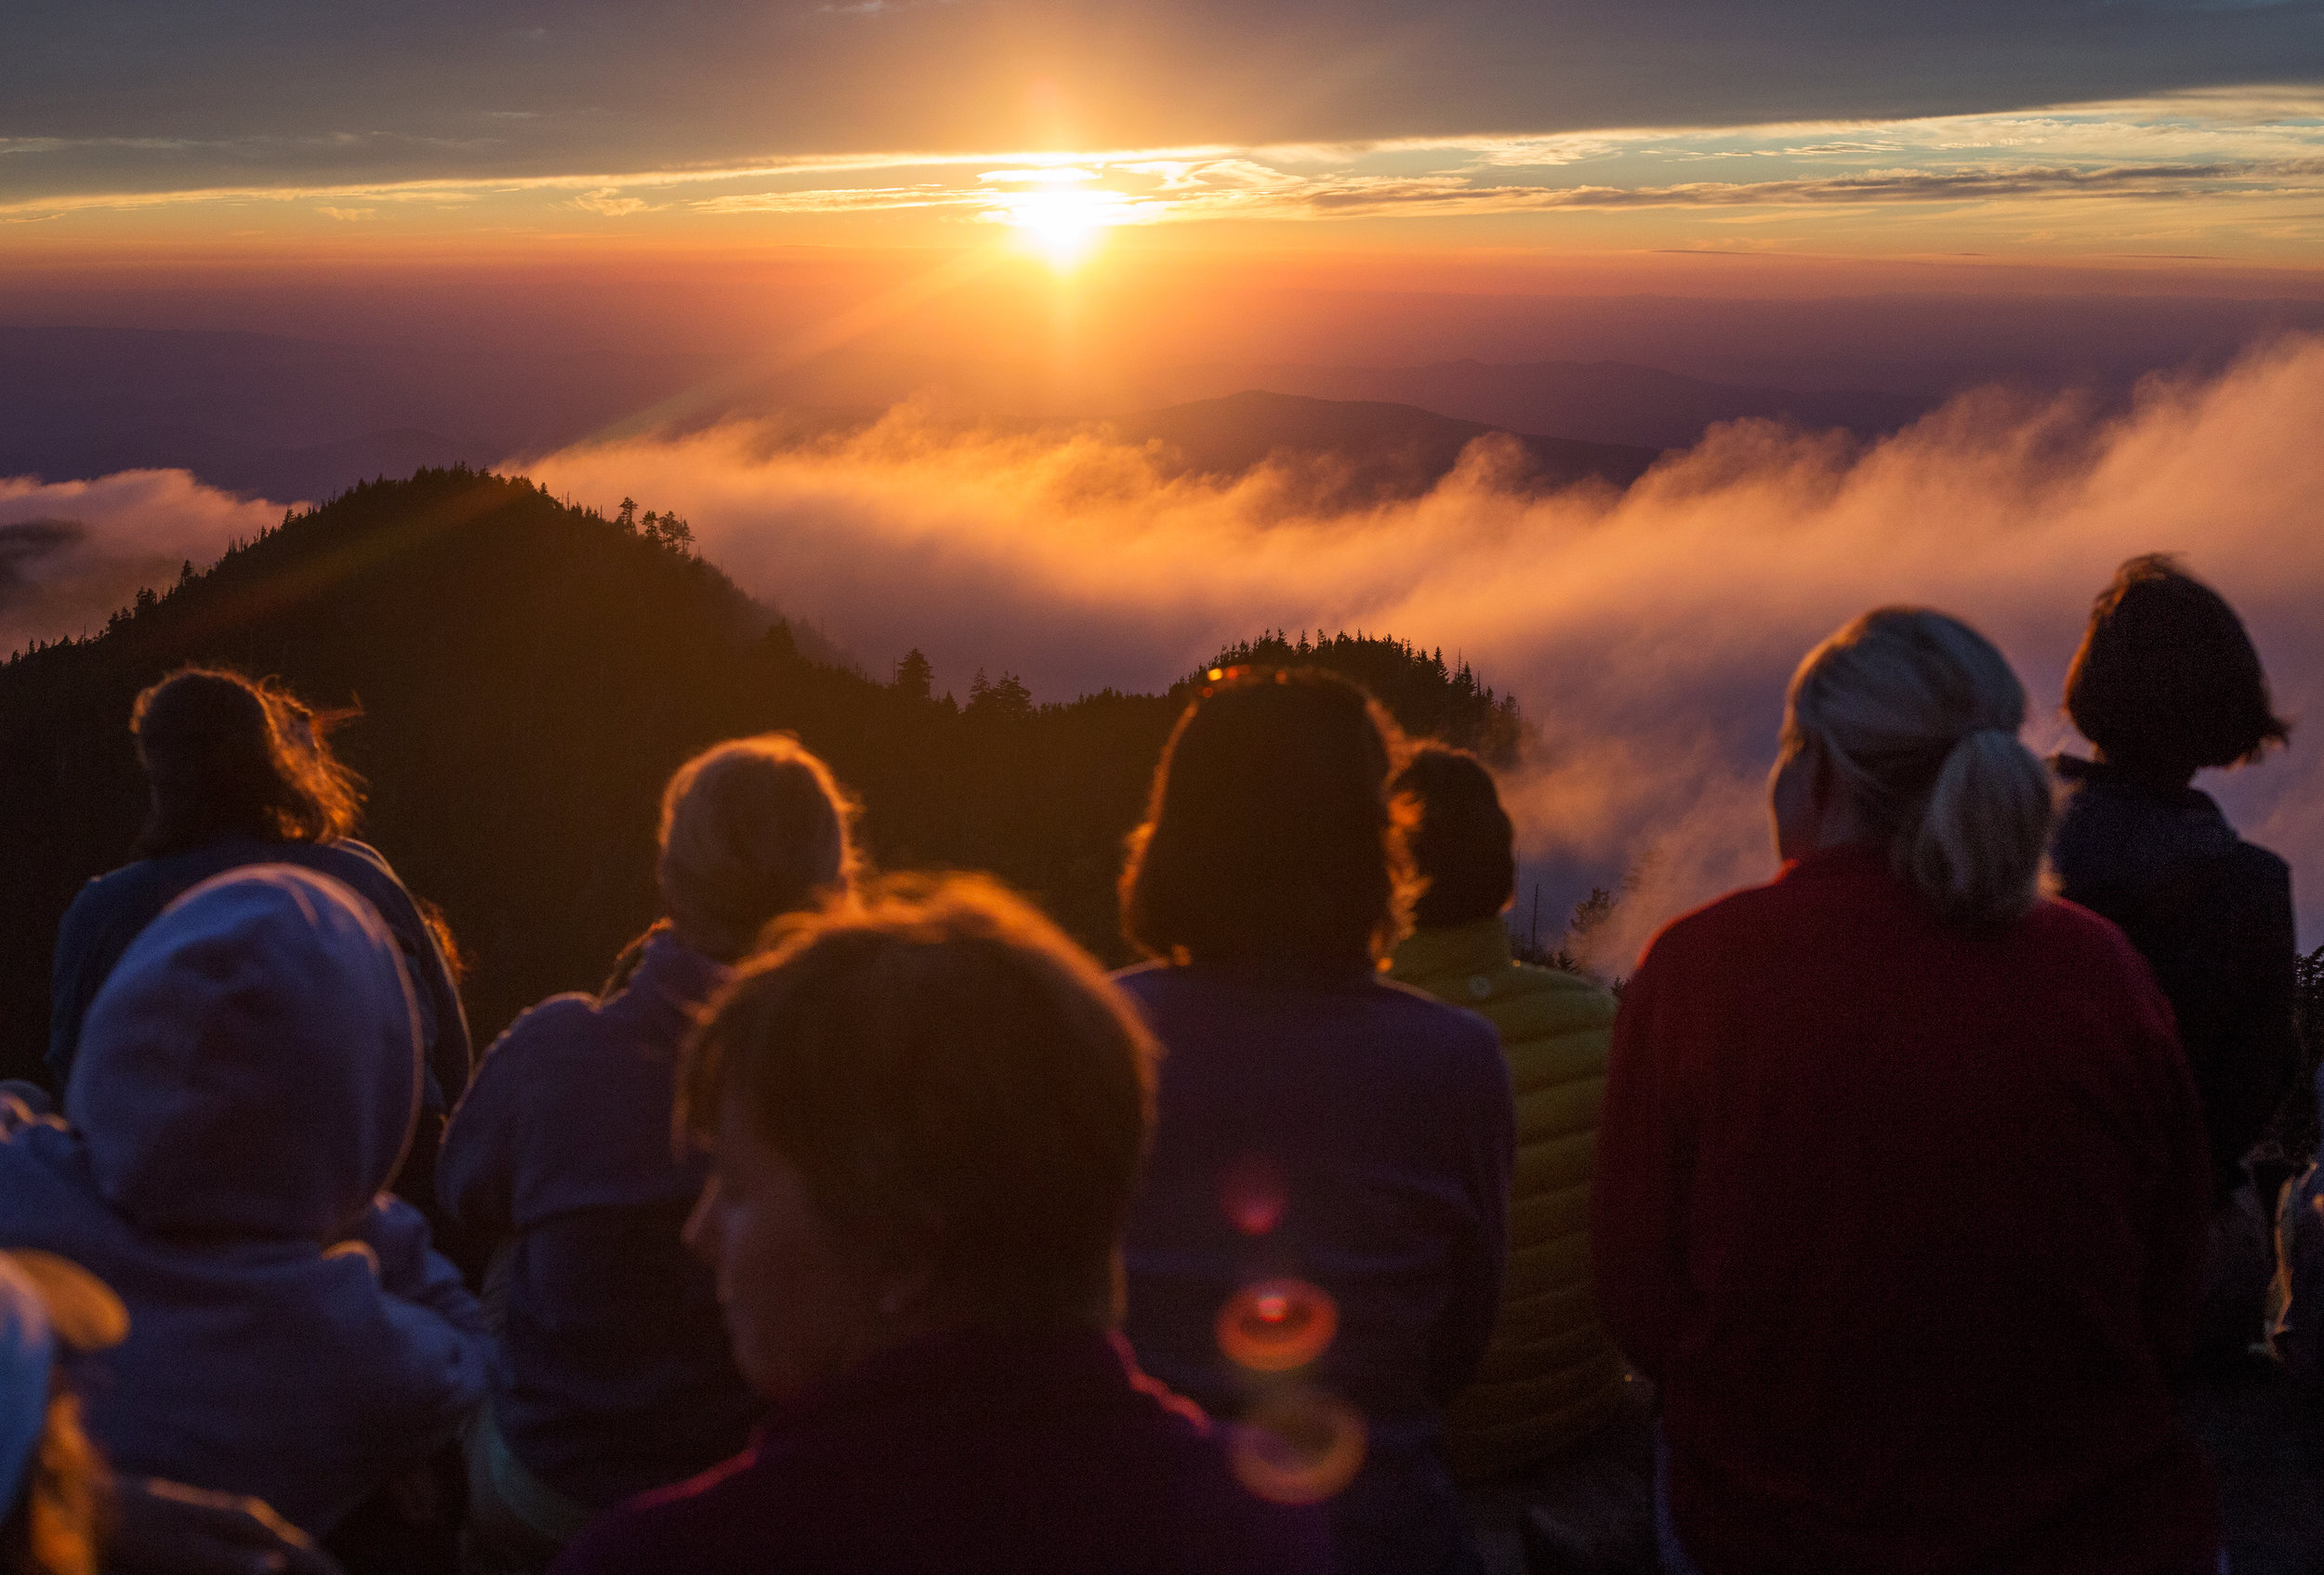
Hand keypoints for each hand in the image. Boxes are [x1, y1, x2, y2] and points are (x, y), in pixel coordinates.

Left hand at [107, 1477, 345, 1574]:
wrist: (100, 1505)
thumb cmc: (139, 1532)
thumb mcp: (182, 1553)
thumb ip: (230, 1562)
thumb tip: (278, 1568)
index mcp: (246, 1526)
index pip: (300, 1554)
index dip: (325, 1572)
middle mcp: (247, 1519)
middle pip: (297, 1549)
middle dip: (319, 1568)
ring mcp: (232, 1521)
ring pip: (280, 1546)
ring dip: (299, 1565)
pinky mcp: (215, 1528)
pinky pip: (261, 1548)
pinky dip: (277, 1560)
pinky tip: (273, 1566)